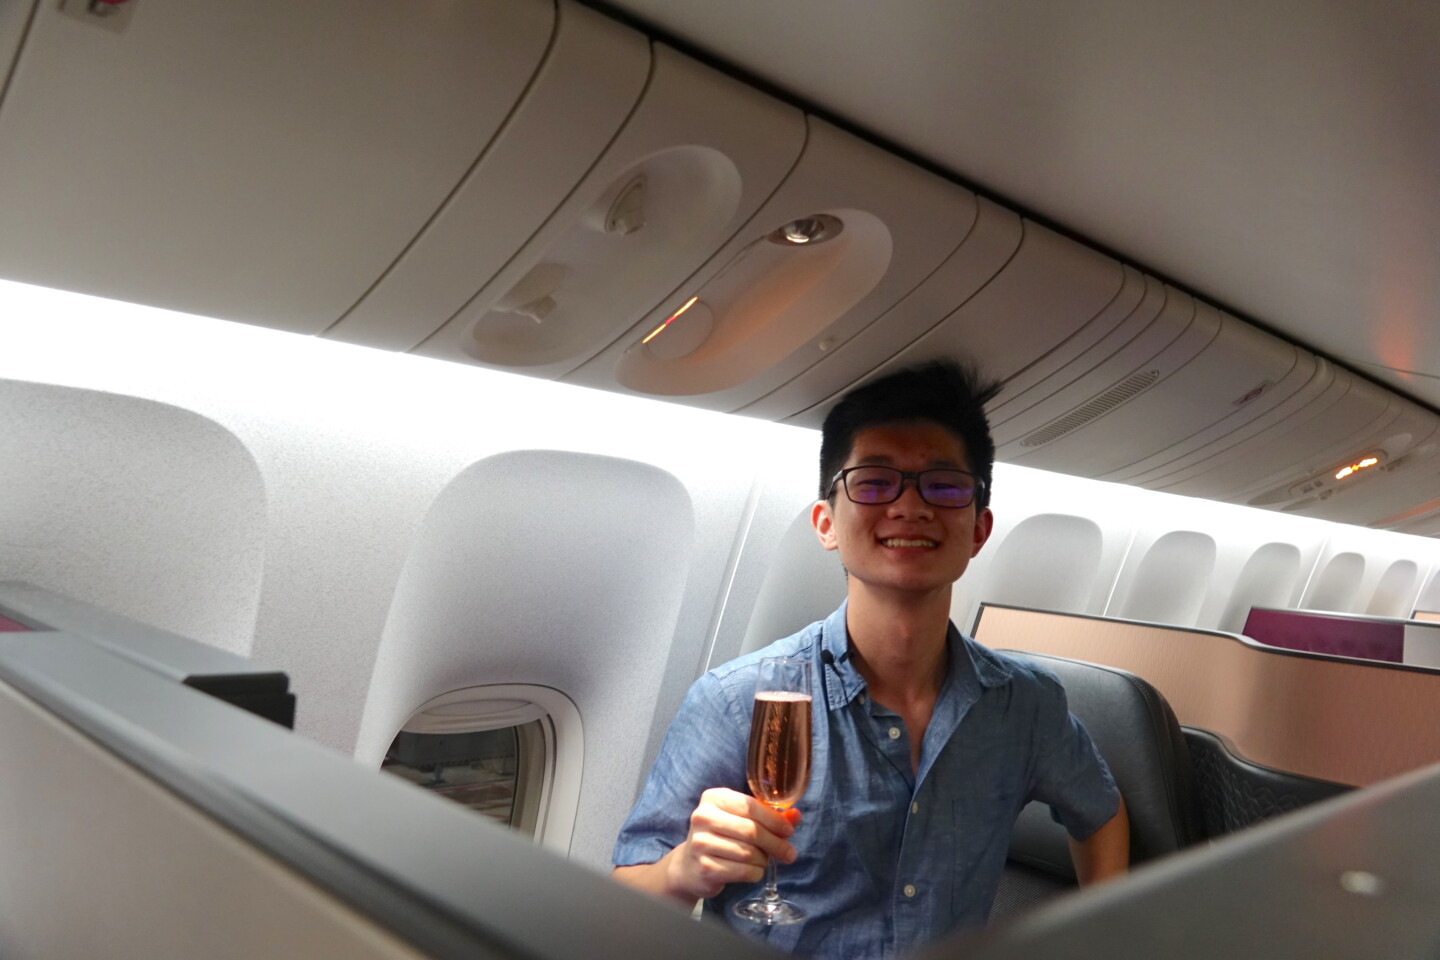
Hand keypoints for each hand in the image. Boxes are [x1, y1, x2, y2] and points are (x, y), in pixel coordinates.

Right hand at [667, 788, 801, 900]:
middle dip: (776, 844)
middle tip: (789, 854)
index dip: (774, 820)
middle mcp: (703, 817)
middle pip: (752, 831)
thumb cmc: (721, 837)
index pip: (751, 806)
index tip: (788, 831)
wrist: (689, 865)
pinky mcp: (704, 867)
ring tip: (763, 860)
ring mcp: (701, 843)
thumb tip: (796, 816)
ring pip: (749, 853)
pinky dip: (755, 873)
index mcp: (714, 798)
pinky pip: (743, 871)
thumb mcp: (741, 819)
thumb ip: (768, 816)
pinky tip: (753, 870)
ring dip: (764, 860)